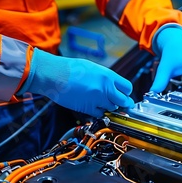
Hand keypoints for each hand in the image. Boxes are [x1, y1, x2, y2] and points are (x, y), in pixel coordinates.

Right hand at [18, 48, 133, 116]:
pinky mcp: (88, 108)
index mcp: (108, 76)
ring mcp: (98, 99)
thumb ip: (106, 78)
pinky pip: (100, 114)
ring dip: (110, 107)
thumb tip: (114, 86)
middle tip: (121, 104)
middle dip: (123, 103)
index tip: (124, 94)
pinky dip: (99, 112)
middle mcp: (106, 88)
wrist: (54, 74)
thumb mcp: (94, 68)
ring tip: (101, 101)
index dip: (126, 93)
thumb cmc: (70, 69)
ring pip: (112, 109)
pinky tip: (93, 105)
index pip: (128, 88)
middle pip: (124, 101)